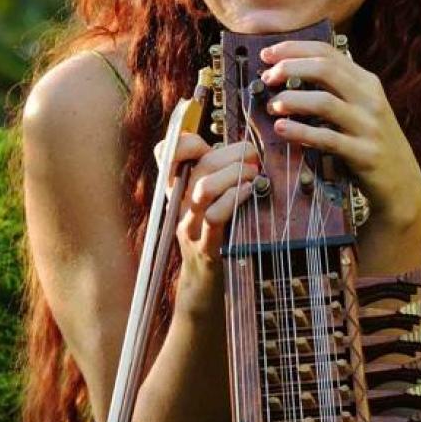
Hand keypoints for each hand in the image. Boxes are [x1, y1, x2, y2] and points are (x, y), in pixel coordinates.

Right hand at [153, 132, 261, 315]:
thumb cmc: (215, 233)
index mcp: (177, 187)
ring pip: (203, 188)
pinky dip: (235, 198)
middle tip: (253, 155)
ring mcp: (189, 225)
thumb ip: (217, 173)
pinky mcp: (205, 245)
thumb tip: (245, 146)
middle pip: (198, 165)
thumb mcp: (209, 199)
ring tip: (253, 174)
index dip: (184, 138)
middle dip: (230, 153)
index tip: (209, 139)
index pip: (166, 152)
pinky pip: (215, 216)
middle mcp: (178, 203)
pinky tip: (250, 191)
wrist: (203, 283)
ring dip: (233, 174)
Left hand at [259, 40, 420, 230]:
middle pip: (324, 69)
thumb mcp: (361, 107)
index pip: (327, 52)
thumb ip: (335, 88)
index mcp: (367, 82)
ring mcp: (368, 126)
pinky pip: (327, 139)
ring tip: (272, 105)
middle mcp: (370, 99)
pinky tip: (282, 129)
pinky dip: (300, 132)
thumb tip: (291, 71)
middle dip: (289, 68)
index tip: (268, 54)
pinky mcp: (364, 153)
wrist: (402, 181)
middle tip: (267, 78)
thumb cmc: (371, 141)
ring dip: (292, 100)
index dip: (294, 49)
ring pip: (324, 102)